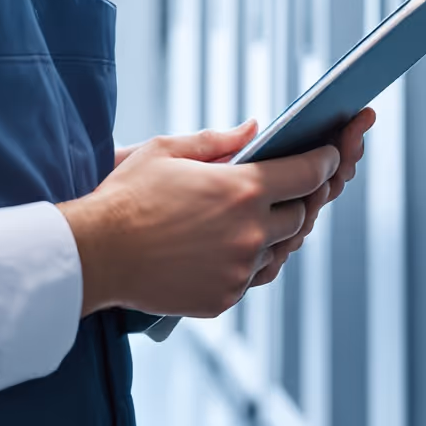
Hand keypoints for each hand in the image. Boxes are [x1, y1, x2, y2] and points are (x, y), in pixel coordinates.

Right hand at [58, 123, 340, 319]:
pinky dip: (255, 260)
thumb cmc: (127, 197)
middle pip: (303, 214)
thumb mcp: (168, 150)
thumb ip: (219, 140)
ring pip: (283, 250)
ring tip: (266, 214)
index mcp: (242, 189)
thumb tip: (255, 128)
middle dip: (302, 198)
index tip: (330, 153)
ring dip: (280, 232)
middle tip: (296, 185)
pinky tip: (242, 245)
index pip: (309, 172)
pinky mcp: (224, 297)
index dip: (326, 160)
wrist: (95, 255)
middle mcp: (250, 232)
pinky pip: (256, 277)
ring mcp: (239, 269)